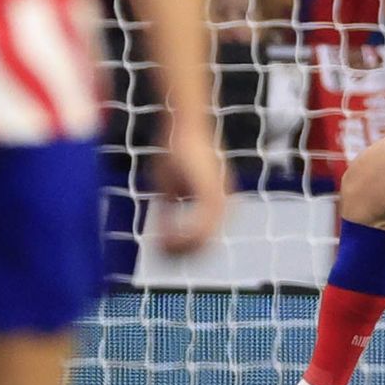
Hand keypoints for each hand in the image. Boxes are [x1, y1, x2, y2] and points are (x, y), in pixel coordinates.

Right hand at [153, 125, 227, 254]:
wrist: (185, 130)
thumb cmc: (177, 153)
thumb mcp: (169, 187)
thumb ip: (169, 207)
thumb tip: (162, 232)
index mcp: (218, 204)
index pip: (205, 238)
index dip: (183, 248)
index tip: (163, 251)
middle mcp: (225, 205)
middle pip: (205, 244)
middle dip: (181, 252)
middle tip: (160, 254)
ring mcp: (221, 200)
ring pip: (203, 240)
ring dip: (180, 248)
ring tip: (160, 248)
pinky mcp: (213, 195)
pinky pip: (200, 228)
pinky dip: (181, 237)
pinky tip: (164, 238)